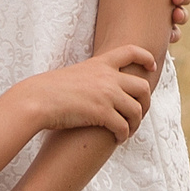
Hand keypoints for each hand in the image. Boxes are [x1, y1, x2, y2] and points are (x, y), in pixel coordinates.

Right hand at [17, 48, 155, 139]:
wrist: (37, 99)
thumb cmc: (49, 90)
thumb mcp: (75, 74)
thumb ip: (91, 77)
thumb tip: (99, 89)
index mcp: (100, 63)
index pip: (131, 51)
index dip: (146, 57)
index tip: (152, 66)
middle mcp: (108, 77)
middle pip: (143, 86)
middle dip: (145, 102)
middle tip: (139, 114)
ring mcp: (107, 95)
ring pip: (136, 110)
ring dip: (135, 123)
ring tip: (127, 131)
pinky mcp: (102, 114)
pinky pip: (124, 127)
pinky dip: (123, 135)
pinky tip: (117, 139)